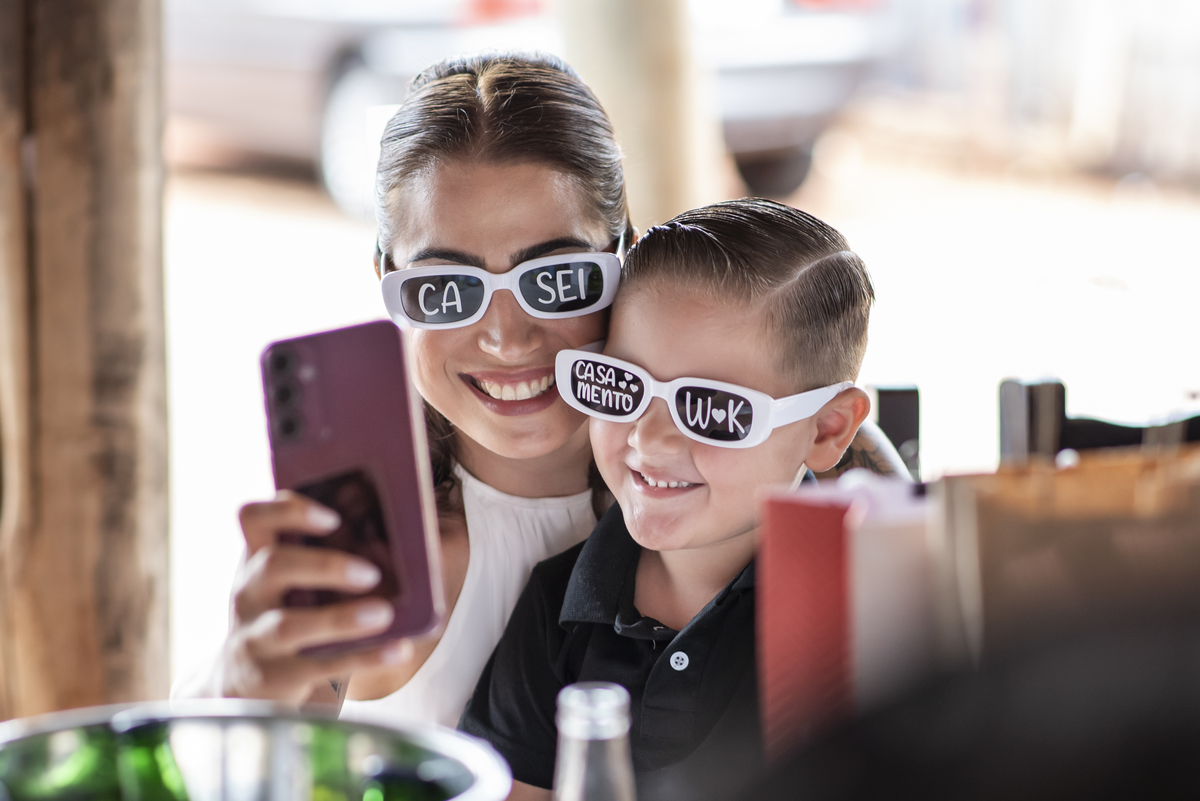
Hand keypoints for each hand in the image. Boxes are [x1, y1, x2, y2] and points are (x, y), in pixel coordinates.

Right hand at [216, 491, 412, 703]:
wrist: (247, 686)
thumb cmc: (289, 617)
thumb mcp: (291, 584)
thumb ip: (326, 557)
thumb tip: (409, 530)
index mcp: (258, 560)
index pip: (254, 518)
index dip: (288, 511)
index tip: (333, 518)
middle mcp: (250, 595)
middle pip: (273, 565)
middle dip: (325, 565)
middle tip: (371, 574)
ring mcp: (255, 639)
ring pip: (288, 625)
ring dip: (339, 618)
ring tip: (383, 614)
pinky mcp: (273, 678)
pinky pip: (318, 667)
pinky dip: (363, 658)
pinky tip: (397, 649)